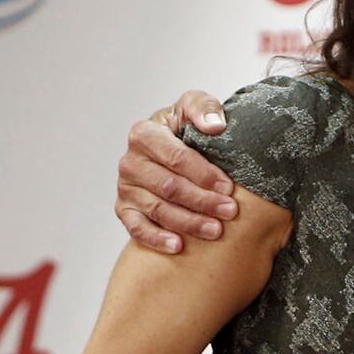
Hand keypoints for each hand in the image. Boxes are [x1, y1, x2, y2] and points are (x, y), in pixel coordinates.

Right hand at [116, 91, 239, 252]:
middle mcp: (130, 162)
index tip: (228, 187)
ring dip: (188, 222)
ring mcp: (125, 188)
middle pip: (168, 187)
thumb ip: (204, 108)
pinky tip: (179, 246)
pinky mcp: (124, 209)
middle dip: (202, 201)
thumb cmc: (184, 129)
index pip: (176, 157)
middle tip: (229, 211)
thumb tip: (214, 126)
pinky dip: (157, 238)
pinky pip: (137, 228)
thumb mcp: (194, 107)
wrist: (169, 149)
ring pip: (158, 209)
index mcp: (144, 133)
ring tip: (215, 230)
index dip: (204, 174)